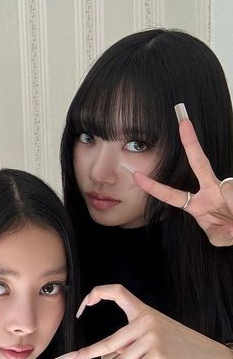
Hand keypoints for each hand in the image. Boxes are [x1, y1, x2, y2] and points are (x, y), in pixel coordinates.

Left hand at [51, 284, 232, 358]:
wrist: (208, 357)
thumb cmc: (179, 347)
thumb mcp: (155, 336)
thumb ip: (131, 342)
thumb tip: (105, 358)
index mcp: (144, 312)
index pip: (118, 292)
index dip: (98, 293)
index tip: (85, 303)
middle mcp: (146, 321)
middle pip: (109, 342)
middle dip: (88, 353)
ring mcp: (152, 337)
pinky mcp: (157, 355)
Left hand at [125, 112, 232, 245]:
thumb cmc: (230, 231)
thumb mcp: (220, 237)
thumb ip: (219, 232)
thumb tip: (227, 205)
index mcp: (197, 205)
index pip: (171, 194)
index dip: (153, 186)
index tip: (136, 175)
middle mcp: (210, 191)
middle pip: (200, 163)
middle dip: (191, 143)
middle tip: (183, 121)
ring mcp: (226, 188)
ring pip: (227, 188)